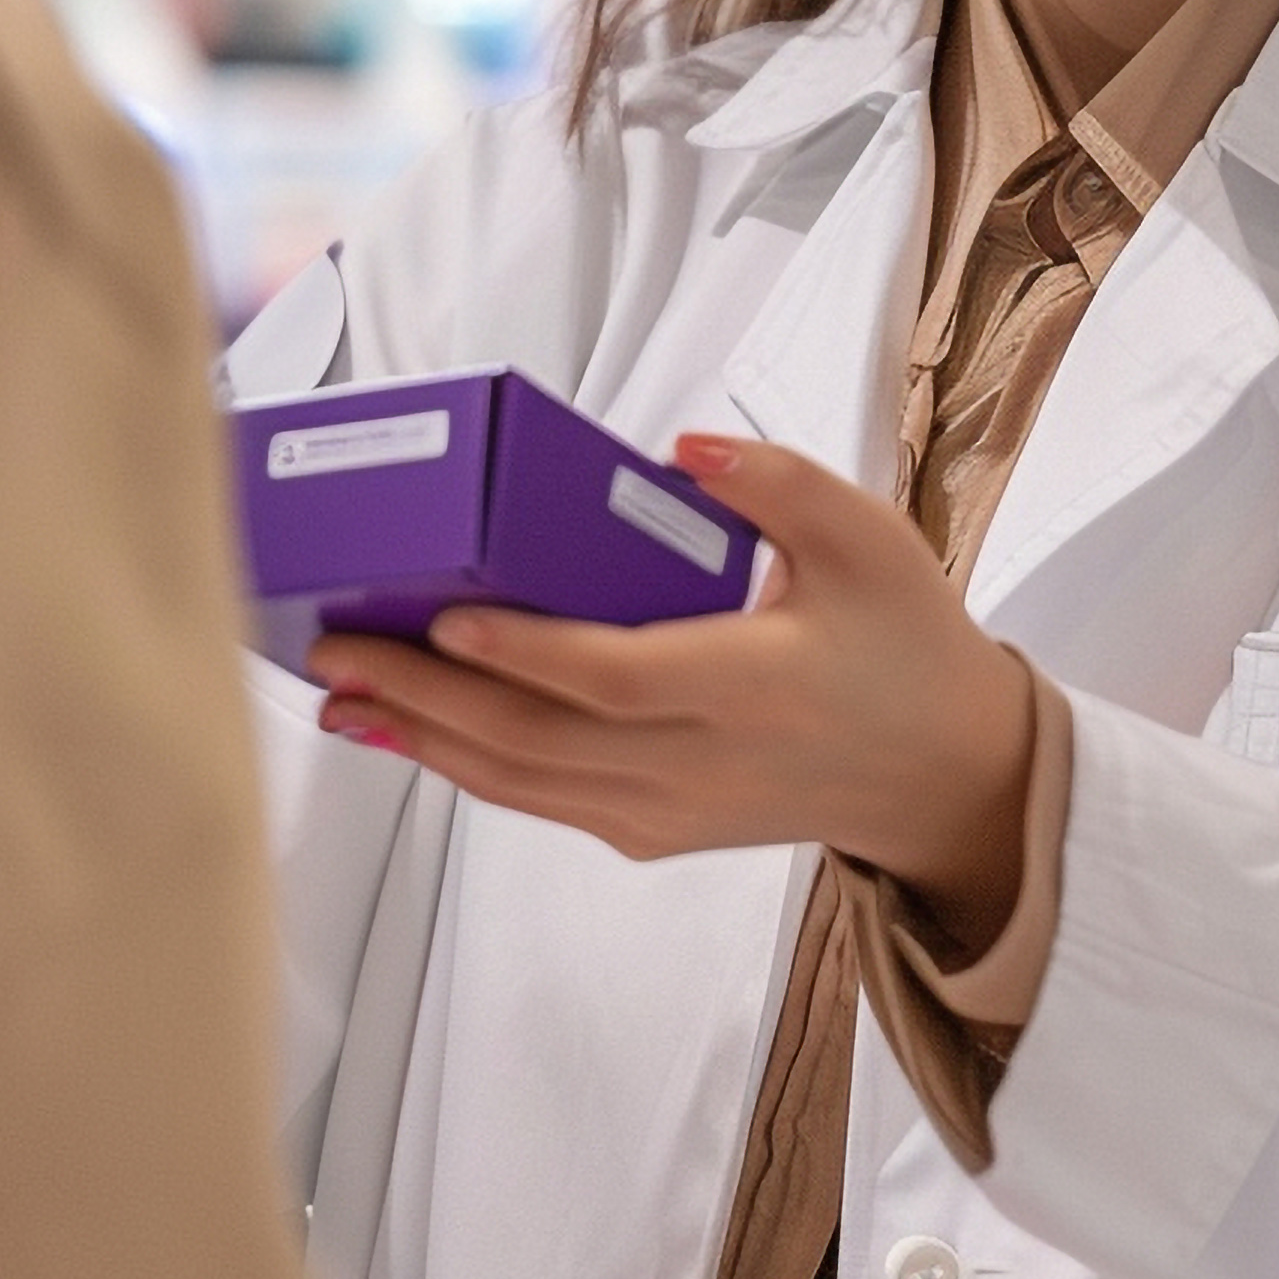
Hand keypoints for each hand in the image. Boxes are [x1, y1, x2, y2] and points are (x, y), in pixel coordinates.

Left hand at [307, 435, 1035, 959]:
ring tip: (340, 693)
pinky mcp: (653, 830)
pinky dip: (467, 768)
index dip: (527, 654)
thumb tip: (677, 449)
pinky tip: (411, 731)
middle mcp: (700, 762)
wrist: (943, 777)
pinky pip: (542, 802)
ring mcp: (670, 808)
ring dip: (424, 740)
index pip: (616, 678)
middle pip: (538, 741)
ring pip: (524, 783)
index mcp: (752, 687)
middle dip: (425, 695)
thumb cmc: (902, 643)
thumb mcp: (867, 540)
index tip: (447, 619)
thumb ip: (776, 484)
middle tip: (335, 644)